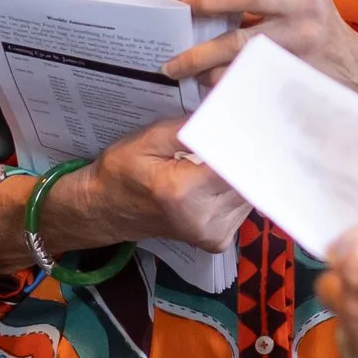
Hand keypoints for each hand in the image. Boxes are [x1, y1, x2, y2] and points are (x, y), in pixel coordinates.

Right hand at [54, 117, 252, 253]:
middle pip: (248, 177)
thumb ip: (190, 129)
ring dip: (243, 170)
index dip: (243, 139)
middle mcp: (203, 218)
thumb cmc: (123, 170)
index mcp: (183, 191)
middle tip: (239, 131)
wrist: (107, 210)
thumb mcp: (149, 138)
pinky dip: (238, 188)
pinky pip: (244, 206)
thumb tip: (226, 116)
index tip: (245, 121)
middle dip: (245, 152)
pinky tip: (221, 175)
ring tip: (226, 153)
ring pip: (250, 191)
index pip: (235, 161)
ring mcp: (213, 234)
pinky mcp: (220, 241)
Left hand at [164, 0, 357, 107]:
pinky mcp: (298, 68)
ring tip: (175, 65)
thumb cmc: (315, 31)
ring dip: (201, 54)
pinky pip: (248, 71)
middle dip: (201, 3)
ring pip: (240, 40)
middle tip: (174, 18)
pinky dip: (220, 77)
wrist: (356, 71)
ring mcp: (303, 35)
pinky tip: (204, 82)